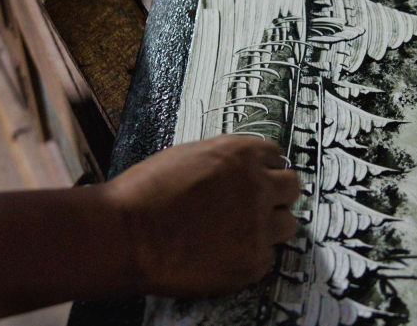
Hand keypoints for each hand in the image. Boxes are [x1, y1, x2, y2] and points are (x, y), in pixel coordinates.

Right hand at [103, 136, 300, 296]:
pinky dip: (250, 255)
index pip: (277, 156)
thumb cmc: (145, 193)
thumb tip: (241, 170)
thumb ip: (225, 161)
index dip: (265, 168)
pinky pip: (267, 256)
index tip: (257, 178)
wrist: (125, 234)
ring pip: (287, 223)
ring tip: (241, 232)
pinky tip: (223, 253)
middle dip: (276, 194)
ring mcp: (259, 226)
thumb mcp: (188, 156)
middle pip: (292, 187)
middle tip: (256, 205)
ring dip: (270, 226)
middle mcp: (258, 186)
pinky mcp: (253, 261)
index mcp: (241, 154)